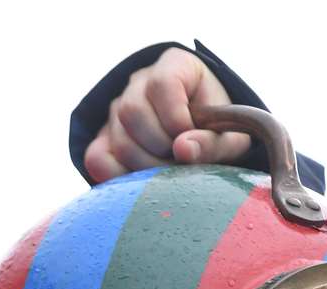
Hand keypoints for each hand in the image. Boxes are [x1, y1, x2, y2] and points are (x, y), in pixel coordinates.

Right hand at [84, 46, 249, 180]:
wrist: (204, 138)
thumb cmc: (218, 132)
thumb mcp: (228, 136)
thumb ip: (213, 142)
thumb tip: (183, 150)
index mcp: (175, 66)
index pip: (162, 85)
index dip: (177, 120)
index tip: (193, 138)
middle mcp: (140, 82)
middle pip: (132, 112)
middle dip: (161, 148)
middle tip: (181, 164)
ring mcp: (118, 110)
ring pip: (118, 138)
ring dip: (146, 166)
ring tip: (169, 174)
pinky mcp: (106, 139)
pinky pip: (98, 159)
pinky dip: (117, 177)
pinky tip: (141, 185)